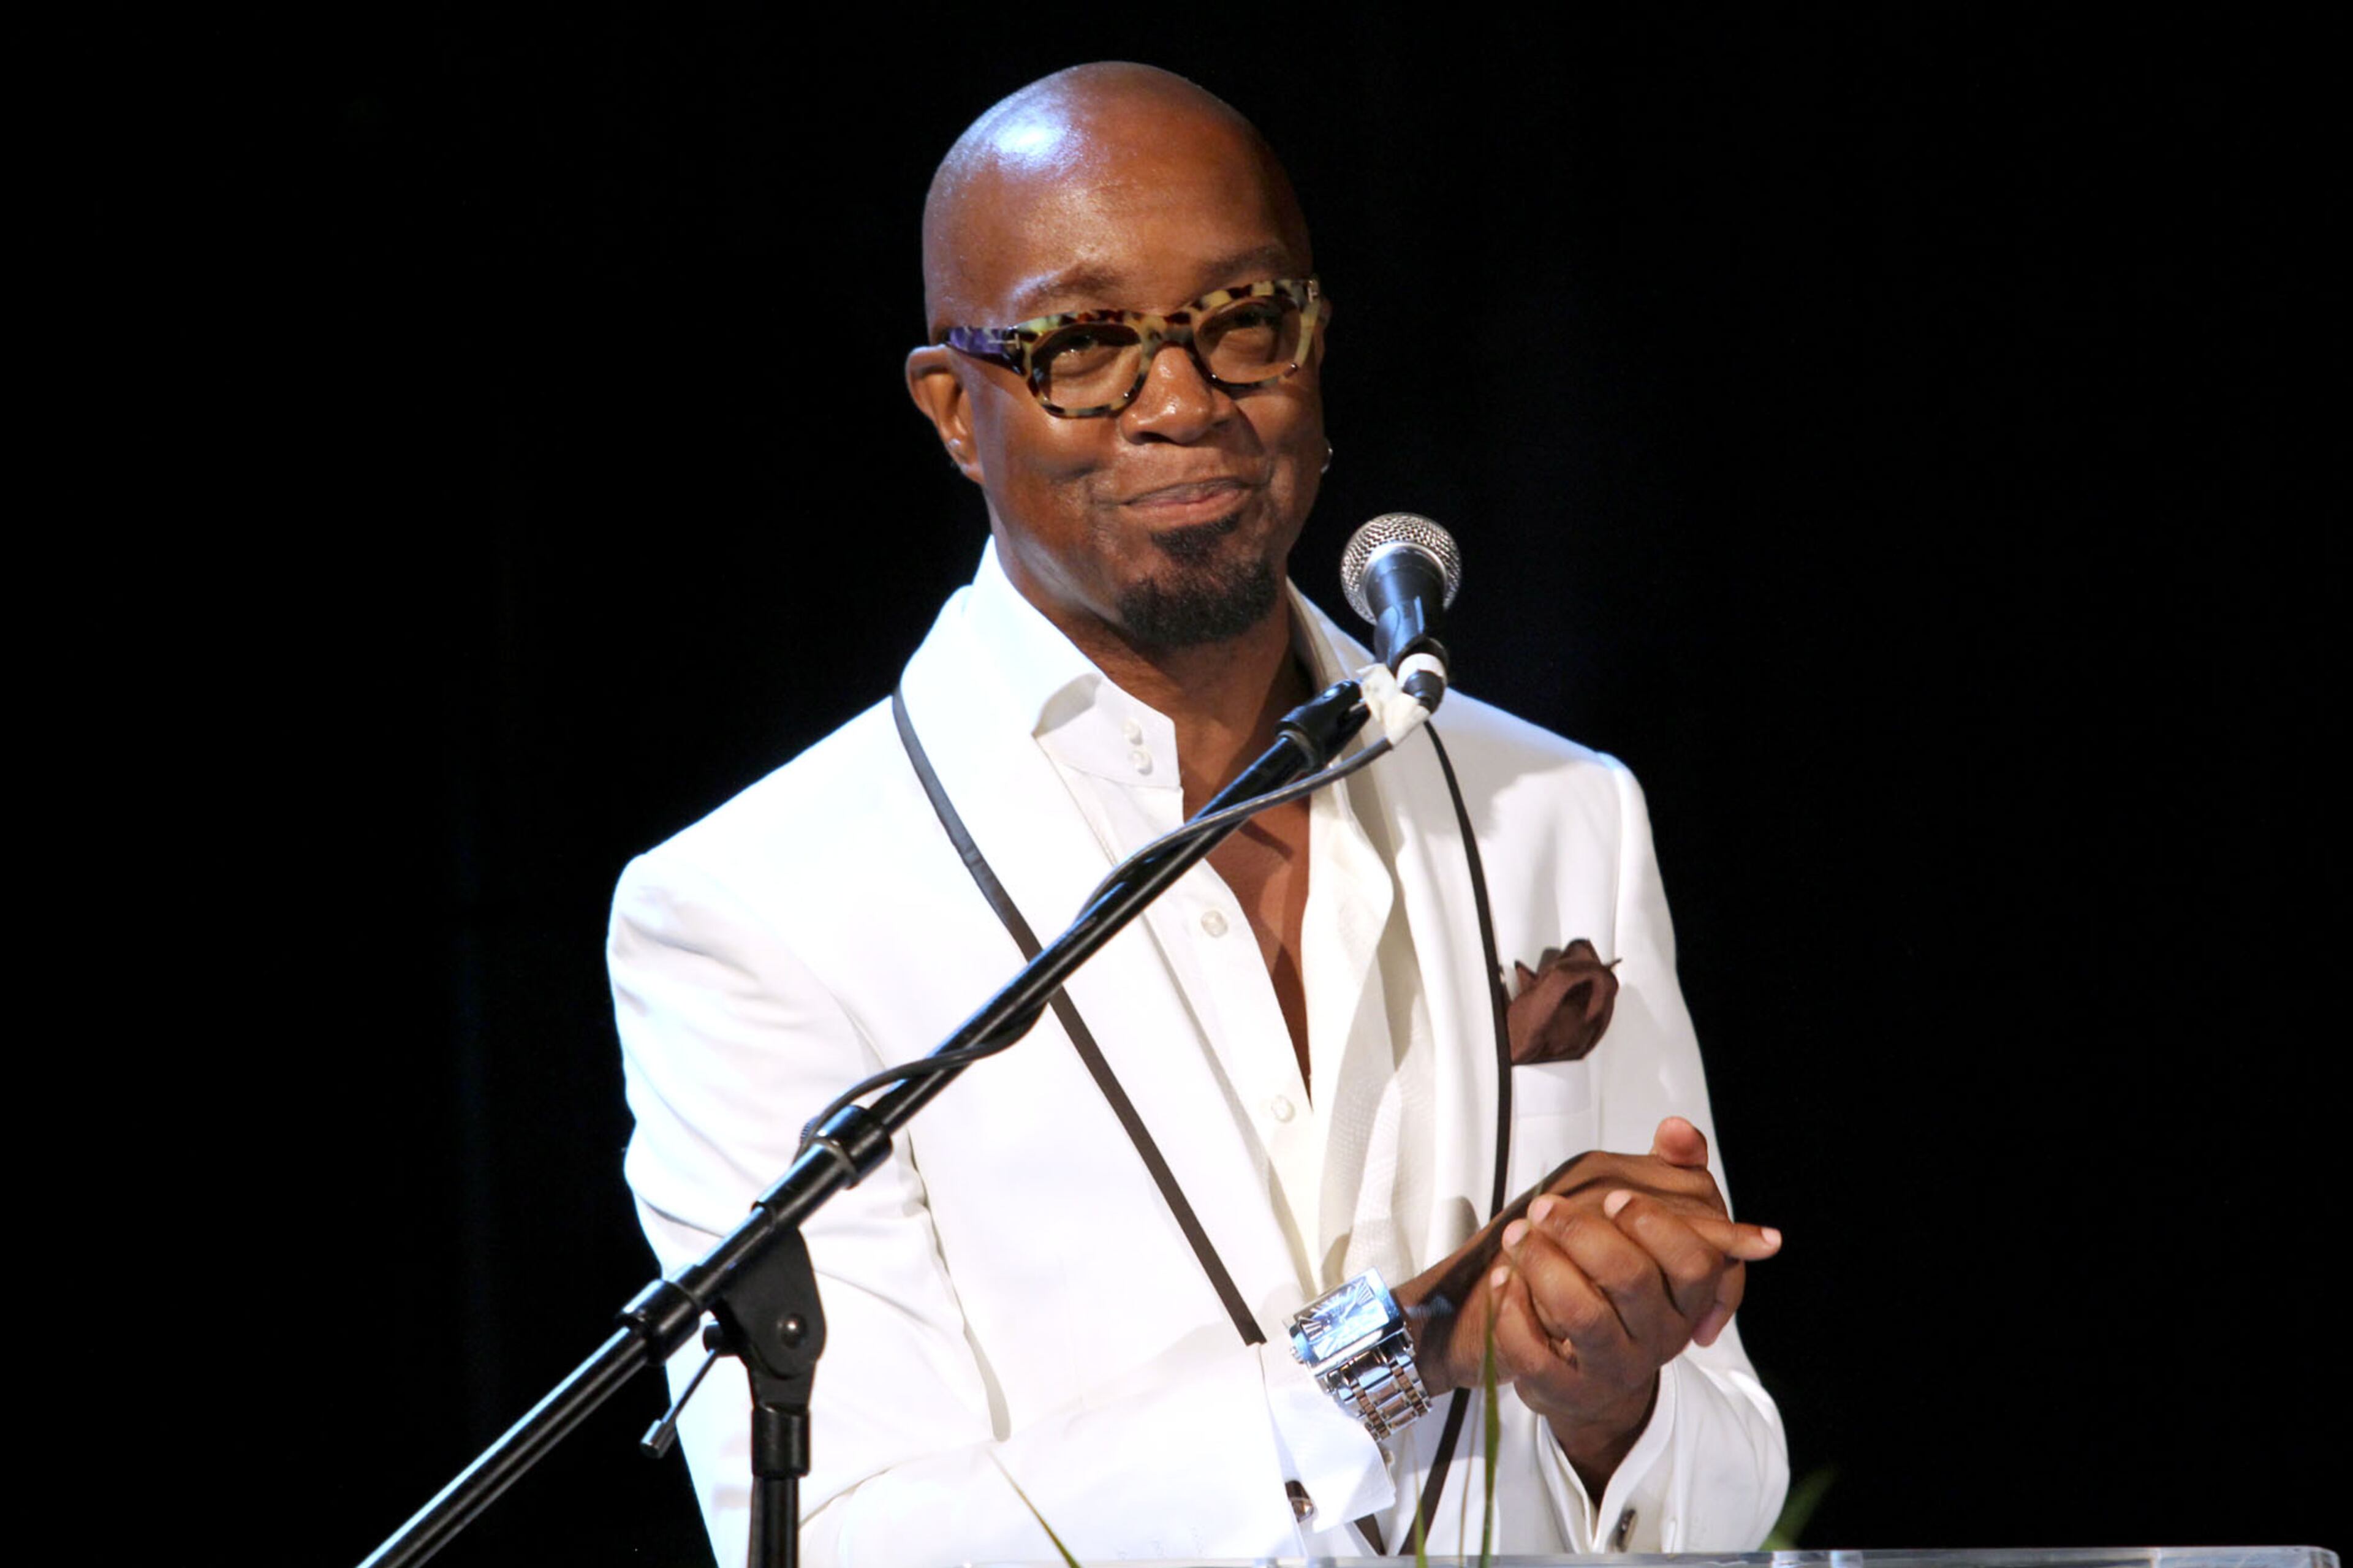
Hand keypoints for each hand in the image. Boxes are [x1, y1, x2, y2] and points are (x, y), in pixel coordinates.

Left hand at [1393, 1118, 1779, 1482]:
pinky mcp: (1567, 1392)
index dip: (1653, 1224)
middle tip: (1542, 1207)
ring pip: (1582, 1314)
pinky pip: (1536, 1355)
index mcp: (1685, 1296)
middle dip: (1580, 1232)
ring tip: (1516, 1238)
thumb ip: (1671, 1173)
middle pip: (1631, 1279)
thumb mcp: (1649, 1229)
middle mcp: (1658, 1336)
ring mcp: (1615, 1368)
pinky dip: (1512, 1313)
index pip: (1694, 1261)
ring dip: (1541, 1266)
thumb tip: (1679, 1128)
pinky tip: (1501, 1283)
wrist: (1587, 1371)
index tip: (1612, 1198)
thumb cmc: (1620, 1285)